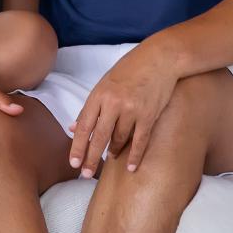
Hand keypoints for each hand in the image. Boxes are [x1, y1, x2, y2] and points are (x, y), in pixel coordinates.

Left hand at [70, 41, 180, 176]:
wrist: (159, 58)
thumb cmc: (129, 70)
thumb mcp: (104, 84)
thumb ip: (90, 108)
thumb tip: (73, 128)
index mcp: (99, 95)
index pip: (84, 126)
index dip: (78, 147)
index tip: (73, 163)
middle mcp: (113, 103)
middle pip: (99, 137)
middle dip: (91, 158)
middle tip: (86, 174)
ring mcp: (132, 110)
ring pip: (119, 139)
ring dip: (113, 151)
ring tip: (109, 158)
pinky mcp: (148, 115)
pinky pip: (139, 141)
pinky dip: (134, 155)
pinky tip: (130, 166)